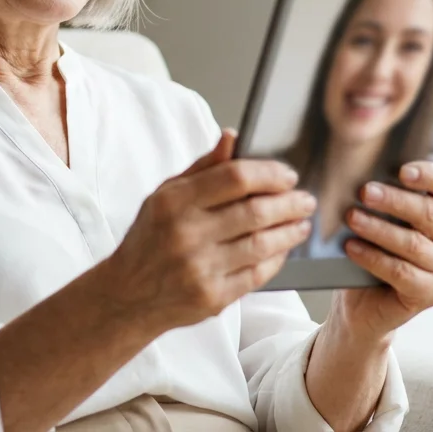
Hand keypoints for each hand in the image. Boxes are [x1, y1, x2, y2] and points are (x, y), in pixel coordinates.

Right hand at [101, 130, 316, 332]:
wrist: (127, 296)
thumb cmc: (150, 239)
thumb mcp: (165, 196)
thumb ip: (202, 167)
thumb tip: (232, 137)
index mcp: (174, 202)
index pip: (234, 177)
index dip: (269, 173)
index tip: (287, 175)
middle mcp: (186, 234)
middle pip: (255, 211)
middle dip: (290, 203)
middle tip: (305, 199)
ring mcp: (200, 268)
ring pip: (262, 244)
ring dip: (290, 231)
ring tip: (301, 223)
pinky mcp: (213, 297)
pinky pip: (258, 274)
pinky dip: (277, 258)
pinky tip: (283, 248)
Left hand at [330, 158, 432, 343]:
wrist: (363, 302)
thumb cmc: (374, 247)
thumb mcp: (382, 214)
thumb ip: (388, 184)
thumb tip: (377, 147)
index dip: (431, 173)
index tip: (403, 170)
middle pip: (429, 212)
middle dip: (395, 200)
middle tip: (364, 192)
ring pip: (413, 243)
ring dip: (379, 229)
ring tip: (351, 217)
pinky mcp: (431, 293)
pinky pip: (401, 272)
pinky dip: (373, 258)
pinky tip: (352, 247)